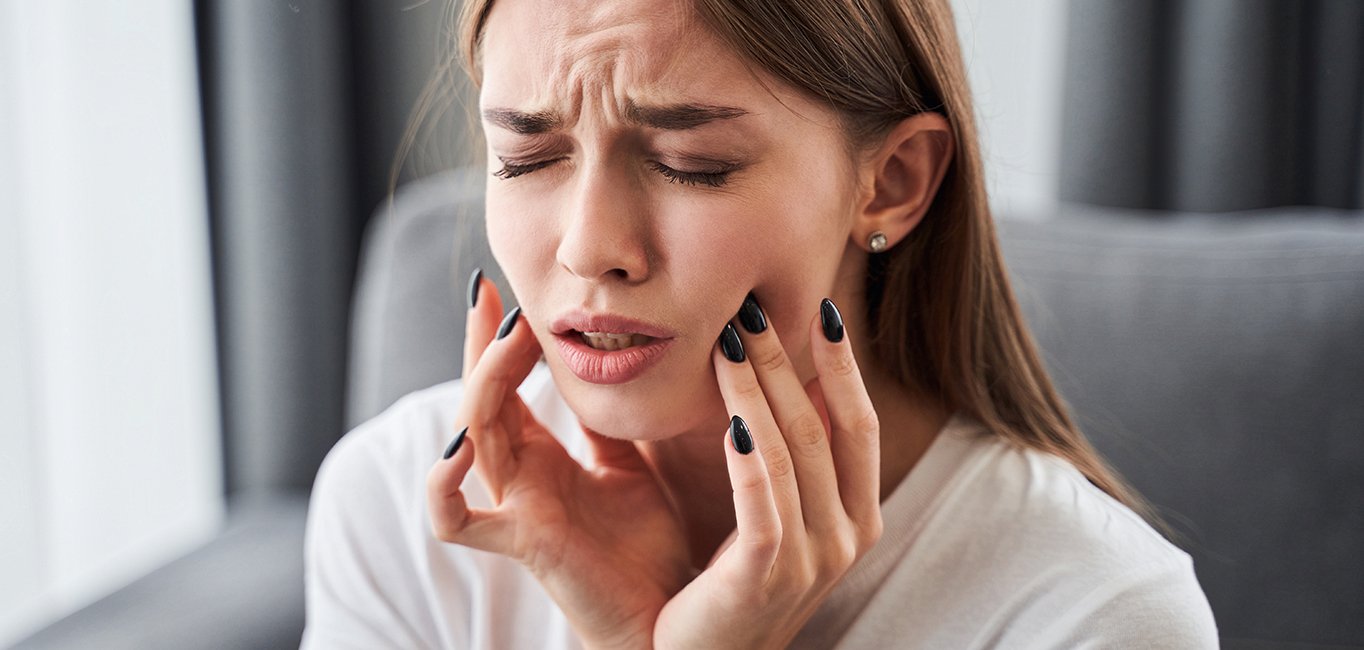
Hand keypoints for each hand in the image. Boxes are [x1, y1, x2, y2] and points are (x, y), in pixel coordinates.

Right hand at [426, 276, 693, 648]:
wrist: (667, 618)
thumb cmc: (648, 546)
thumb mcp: (633, 462)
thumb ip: (613, 420)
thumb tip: (621, 355)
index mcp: (543, 458)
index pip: (505, 384)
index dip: (497, 339)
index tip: (501, 287)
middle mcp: (519, 478)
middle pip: (480, 398)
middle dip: (482, 345)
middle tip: (493, 294)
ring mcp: (514, 508)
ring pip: (471, 435)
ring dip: (483, 384)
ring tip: (508, 340)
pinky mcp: (521, 541)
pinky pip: (456, 519)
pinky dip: (443, 485)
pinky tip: (459, 446)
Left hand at [654, 296, 883, 648]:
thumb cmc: (727, 584)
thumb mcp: (770, 514)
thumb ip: (775, 454)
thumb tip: (758, 371)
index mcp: (855, 516)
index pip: (858, 425)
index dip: (844, 365)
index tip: (821, 308)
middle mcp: (846, 536)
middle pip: (822, 426)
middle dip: (788, 361)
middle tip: (754, 305)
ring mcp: (812, 560)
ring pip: (791, 452)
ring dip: (759, 389)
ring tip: (728, 339)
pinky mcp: (767, 577)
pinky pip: (763, 503)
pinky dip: (749, 456)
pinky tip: (729, 417)